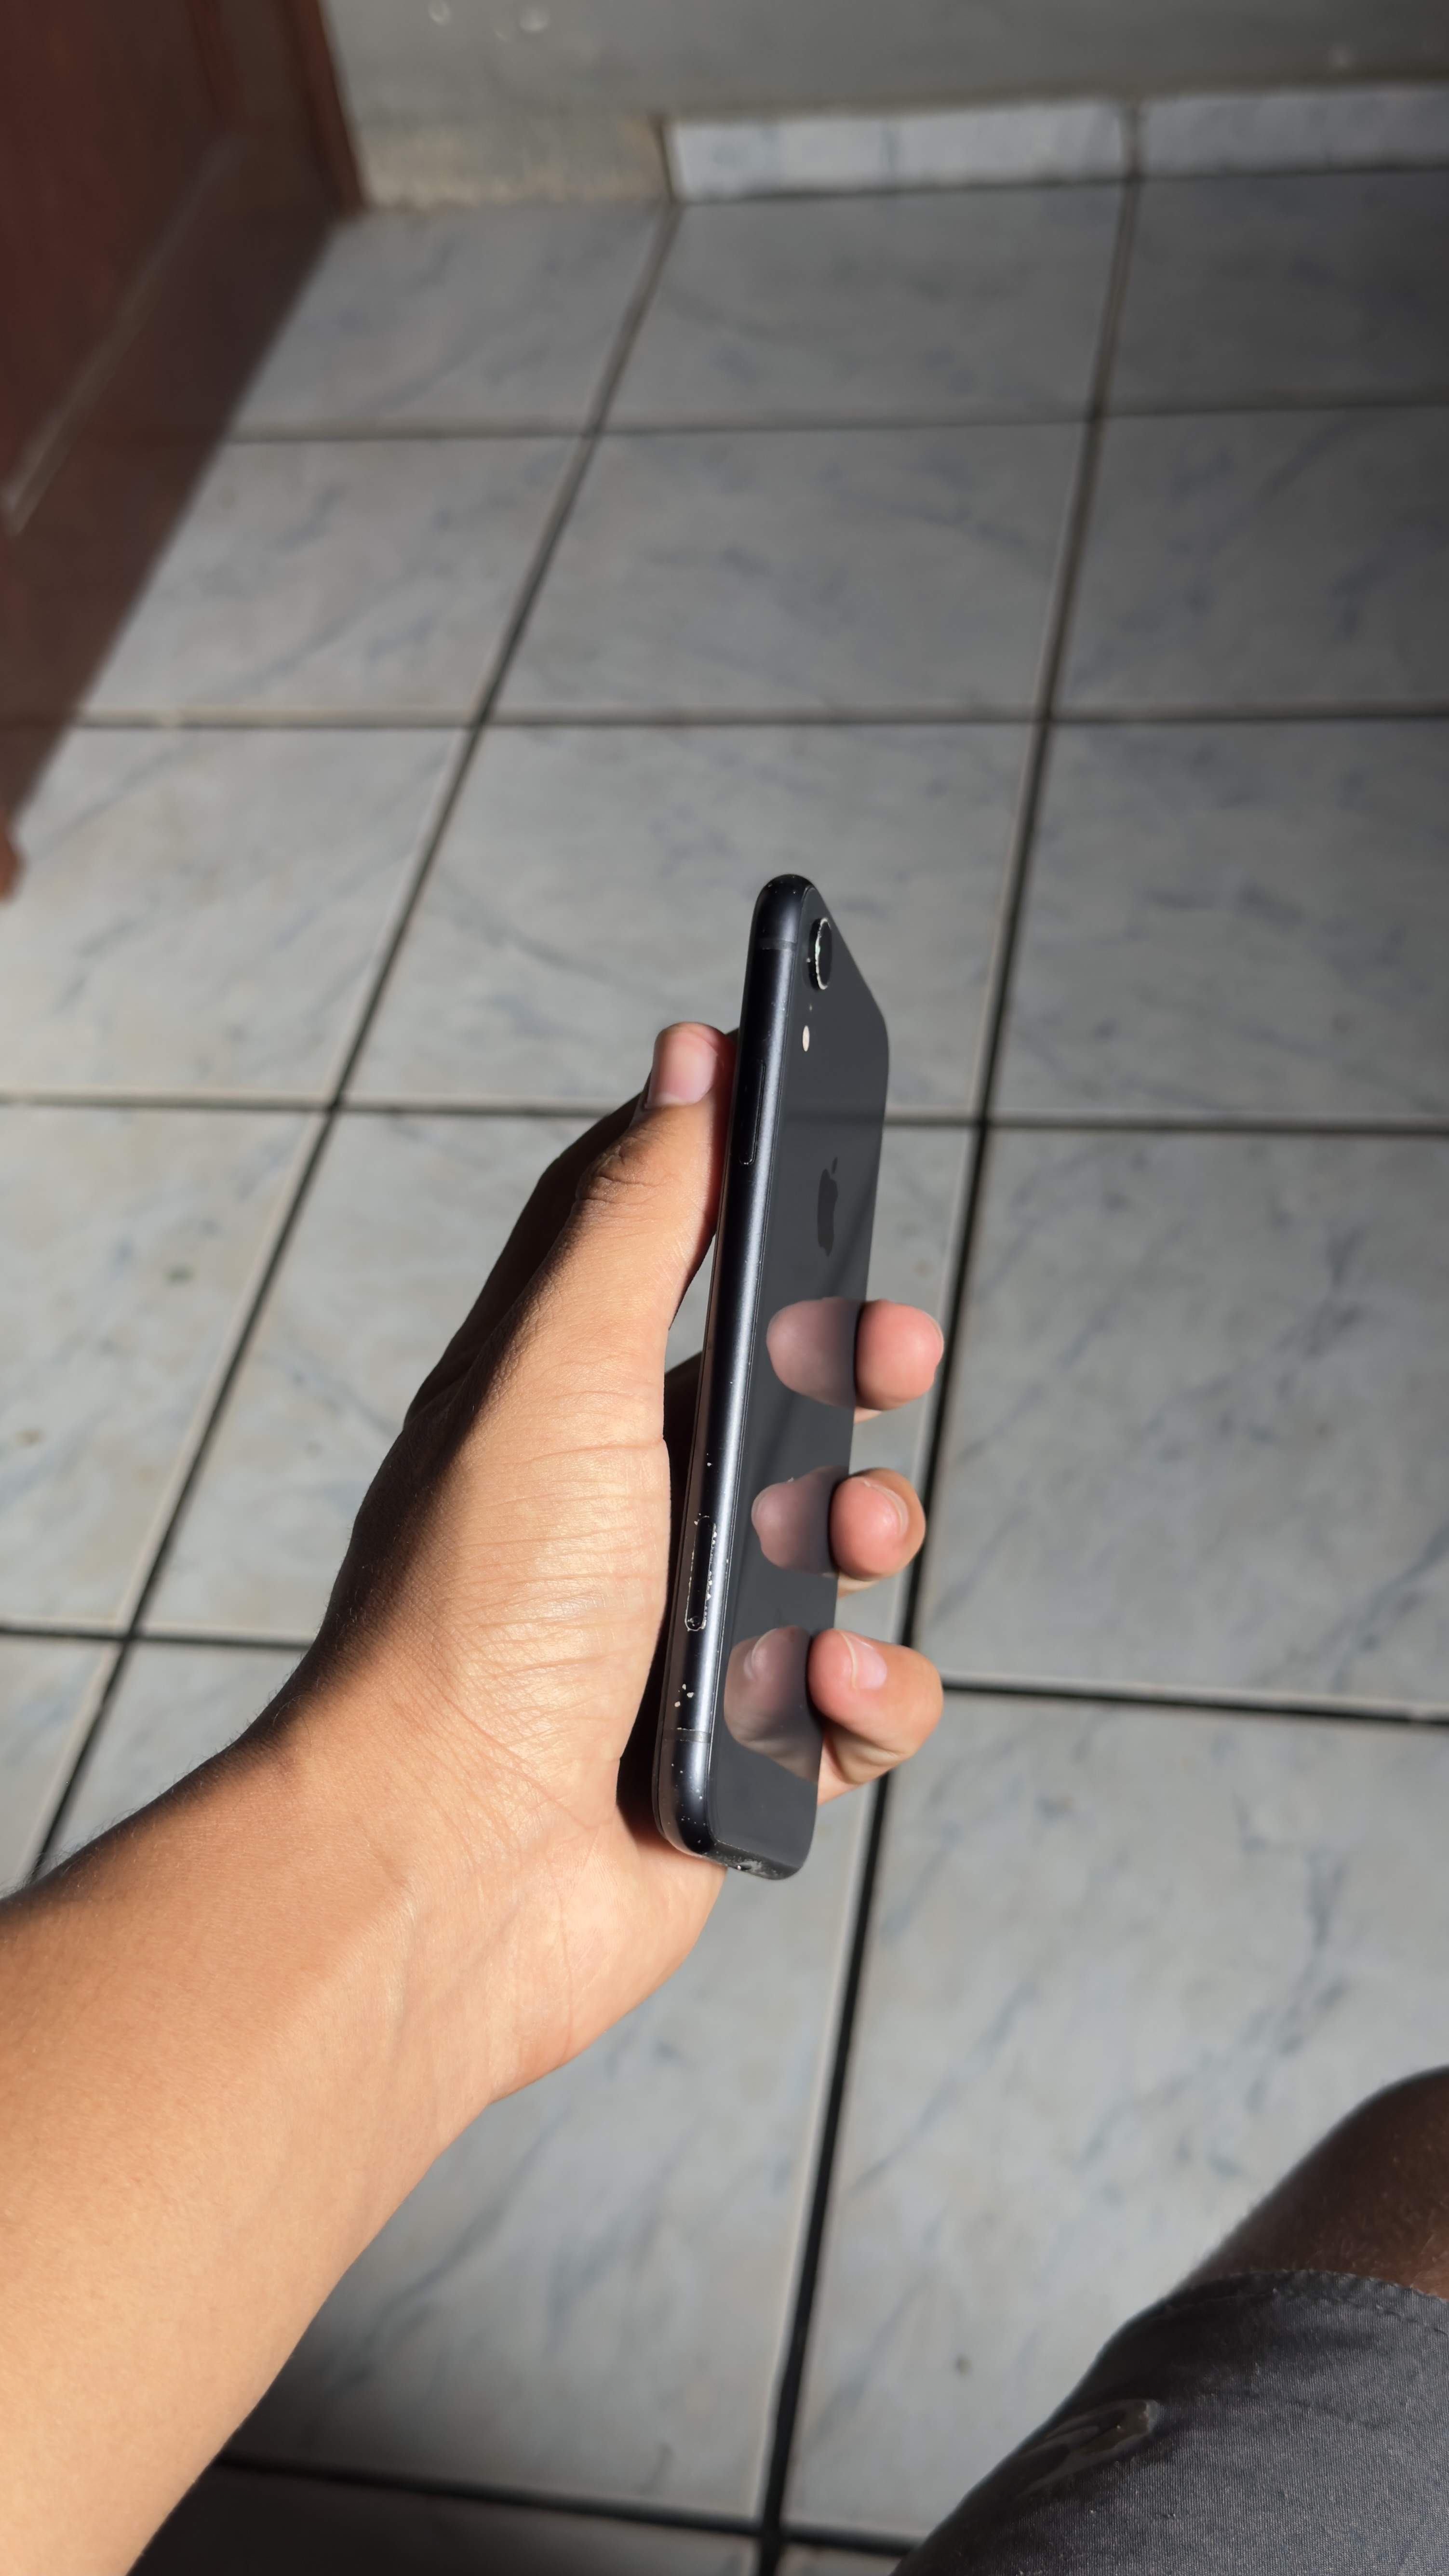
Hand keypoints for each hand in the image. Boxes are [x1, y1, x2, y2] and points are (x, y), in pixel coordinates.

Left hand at [300, 1021, 942, 2114]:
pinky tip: (811, 1697)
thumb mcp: (557, 1370)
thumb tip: (689, 1057)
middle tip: (889, 1352)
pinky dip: (863, 1695)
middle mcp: (626, 1506)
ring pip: (846, 1547)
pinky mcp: (741, 1749)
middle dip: (861, 1366)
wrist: (445, 1864)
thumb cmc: (477, 1608)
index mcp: (567, 1400)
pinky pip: (862, 1701)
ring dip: (871, 1531)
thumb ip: (636, 1214)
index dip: (754, 1196)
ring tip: (834, 1551)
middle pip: (789, 1394)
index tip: (827, 1141)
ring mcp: (687, 1631)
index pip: (676, 1258)